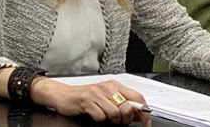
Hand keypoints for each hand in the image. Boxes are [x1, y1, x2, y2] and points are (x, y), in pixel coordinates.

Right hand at [34, 78, 150, 123]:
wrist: (63, 94)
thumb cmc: (85, 97)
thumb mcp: (106, 98)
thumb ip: (122, 103)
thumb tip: (140, 115)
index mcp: (115, 85)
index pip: (137, 98)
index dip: (144, 113)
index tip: (146, 123)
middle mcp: (107, 87)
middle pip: (127, 107)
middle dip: (125, 120)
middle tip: (118, 122)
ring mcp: (97, 93)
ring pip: (116, 113)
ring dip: (112, 121)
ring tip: (105, 118)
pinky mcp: (87, 101)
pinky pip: (101, 117)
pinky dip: (100, 121)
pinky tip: (95, 116)